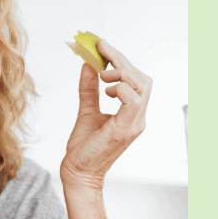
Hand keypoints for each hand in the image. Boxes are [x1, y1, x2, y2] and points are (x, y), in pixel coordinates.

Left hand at [60, 39, 152, 190]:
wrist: (77, 173)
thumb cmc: (83, 149)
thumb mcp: (86, 111)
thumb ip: (89, 90)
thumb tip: (87, 66)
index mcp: (131, 114)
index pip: (136, 80)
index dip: (121, 60)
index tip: (102, 46)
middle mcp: (137, 118)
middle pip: (142, 79)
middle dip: (122, 60)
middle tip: (101, 50)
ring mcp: (134, 124)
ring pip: (141, 86)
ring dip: (121, 73)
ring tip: (103, 76)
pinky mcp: (125, 129)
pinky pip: (132, 100)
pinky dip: (120, 89)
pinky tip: (106, 90)